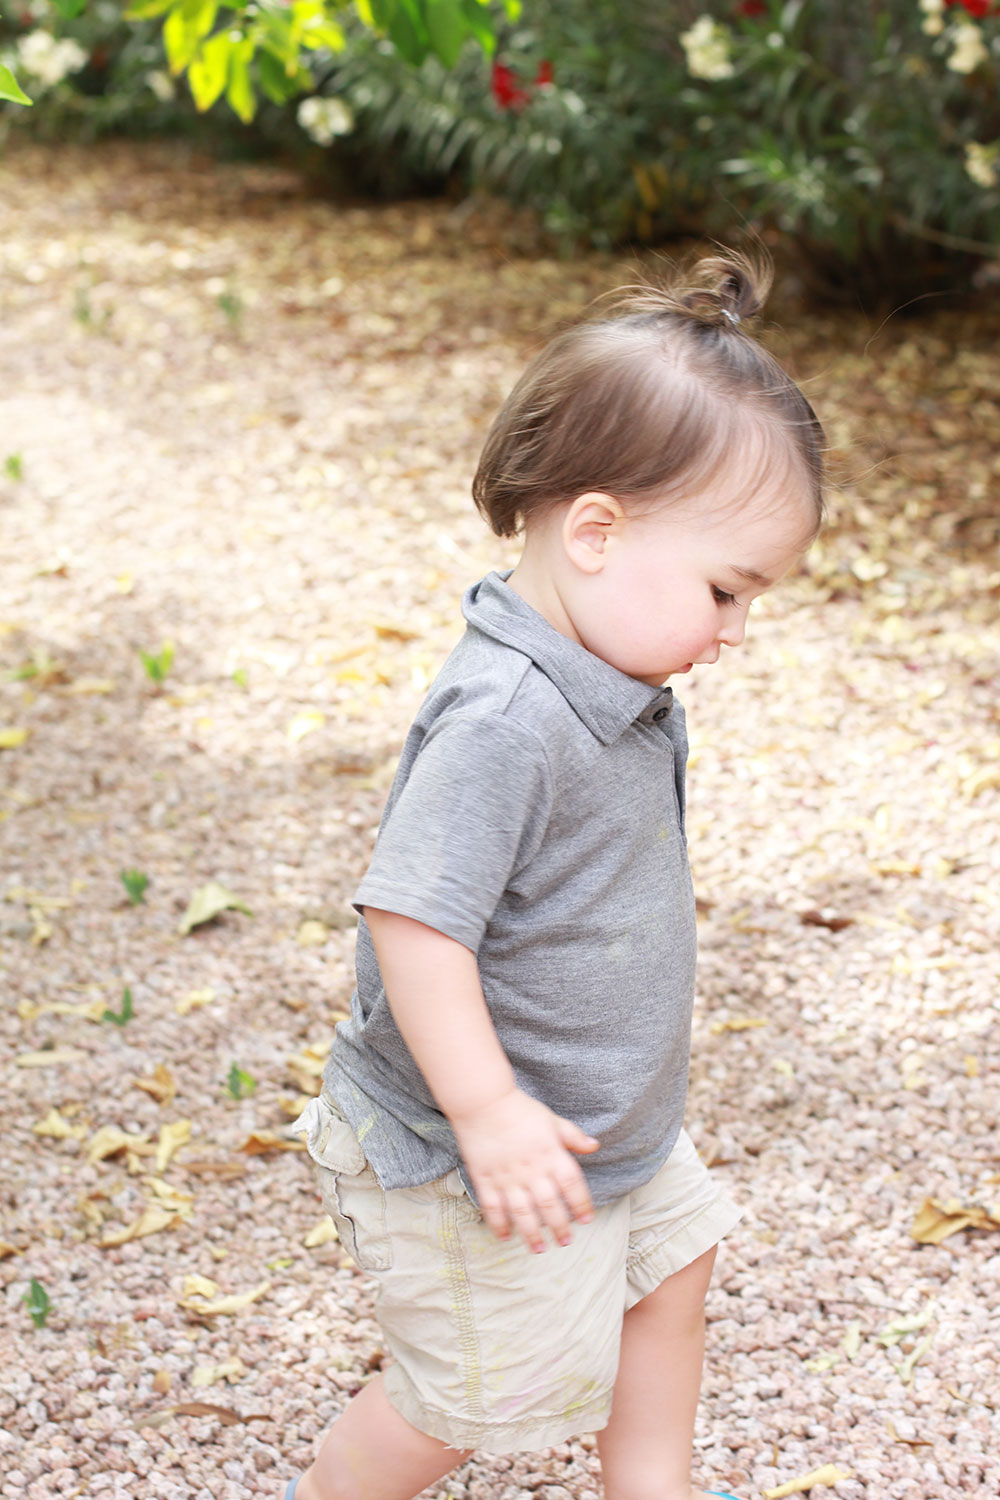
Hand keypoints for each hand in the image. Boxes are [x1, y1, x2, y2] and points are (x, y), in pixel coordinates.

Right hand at [449, 1086, 598, 1252]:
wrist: (484, 1101)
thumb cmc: (520, 1109)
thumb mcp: (552, 1120)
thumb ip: (573, 1137)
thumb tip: (595, 1146)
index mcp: (551, 1154)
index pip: (572, 1185)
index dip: (581, 1204)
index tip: (586, 1219)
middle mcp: (532, 1170)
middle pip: (549, 1205)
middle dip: (559, 1226)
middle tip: (565, 1242)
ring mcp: (507, 1177)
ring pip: (522, 1213)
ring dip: (532, 1233)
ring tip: (539, 1248)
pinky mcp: (485, 1178)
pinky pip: (492, 1207)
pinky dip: (498, 1224)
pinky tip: (505, 1236)